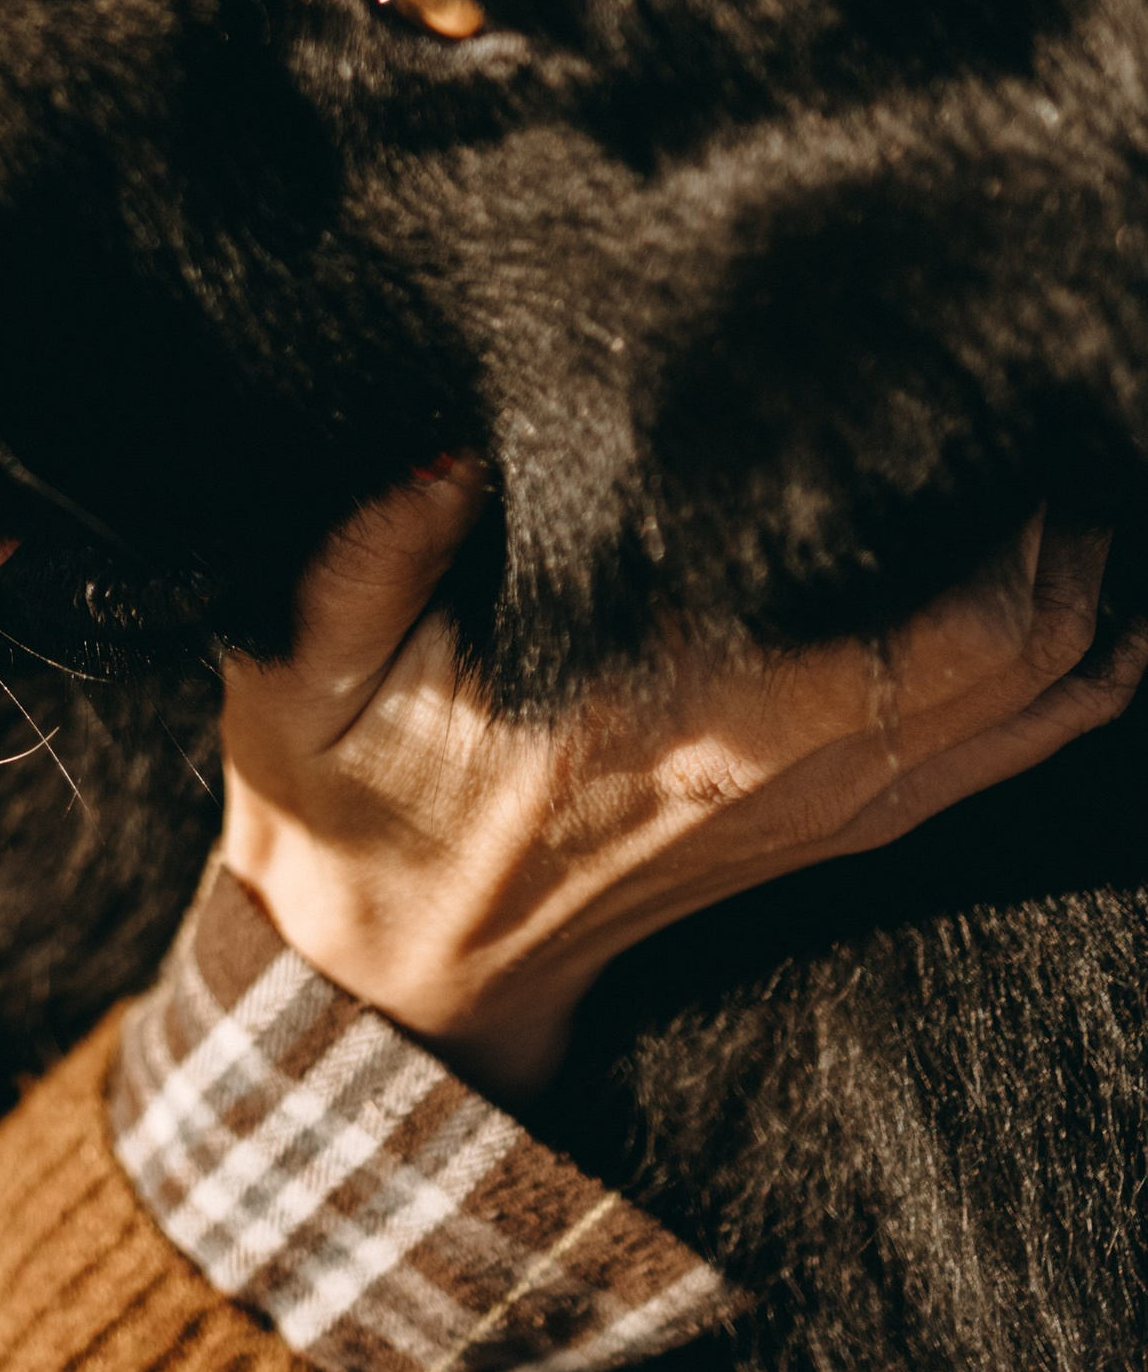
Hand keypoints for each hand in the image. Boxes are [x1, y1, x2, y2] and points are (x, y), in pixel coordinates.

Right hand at [221, 470, 1145, 1104]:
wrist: (389, 980)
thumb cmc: (344, 803)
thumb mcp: (303, 669)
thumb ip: (367, 550)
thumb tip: (454, 448)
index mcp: (682, 724)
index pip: (925, 629)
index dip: (1000, 516)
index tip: (983, 393)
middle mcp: (786, 774)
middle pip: (1023, 648)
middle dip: (1067, 517)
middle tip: (1038, 391)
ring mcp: (823, 811)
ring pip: (1035, 698)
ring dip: (1085, 583)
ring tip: (1073, 460)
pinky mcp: (830, 830)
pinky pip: (1003, 753)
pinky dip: (1073, 676)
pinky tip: (1100, 594)